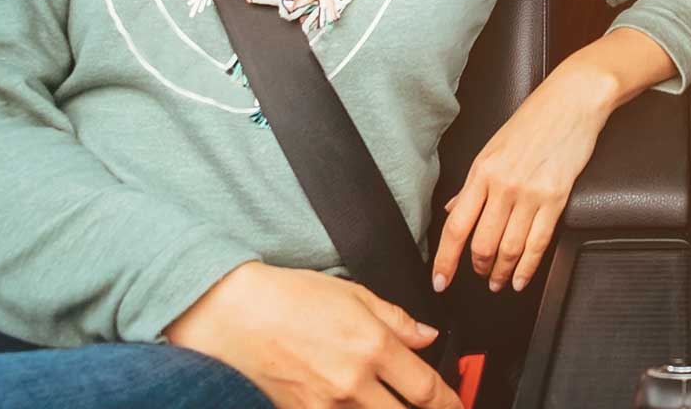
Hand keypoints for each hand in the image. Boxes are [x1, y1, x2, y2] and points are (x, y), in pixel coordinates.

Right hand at [165, 262, 459, 408]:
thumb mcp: (353, 294)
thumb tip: (427, 335)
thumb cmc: (287, 297)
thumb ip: (397, 319)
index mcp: (372, 347)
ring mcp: (326, 406)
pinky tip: (360, 406)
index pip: (427, 389)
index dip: (450, 403)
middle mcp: (353, 383)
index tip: (458, 406)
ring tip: (394, 404)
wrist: (232, 314)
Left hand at [432, 65, 611, 293]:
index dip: (445, 260)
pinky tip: (522, 278)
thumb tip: (452, 210)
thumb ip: (473, 184)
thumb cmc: (534, 119)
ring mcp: (530, 193)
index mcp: (481, 171)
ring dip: (501, 273)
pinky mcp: (556, 198)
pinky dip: (528, 268)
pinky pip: (538, 243)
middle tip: (478, 276)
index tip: (440, 280)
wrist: (572, 101)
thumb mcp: (493, 147)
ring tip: (499, 282)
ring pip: (509, 249)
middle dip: (478, 268)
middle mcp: (502, 185)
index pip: (455, 226)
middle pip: (482, 244)